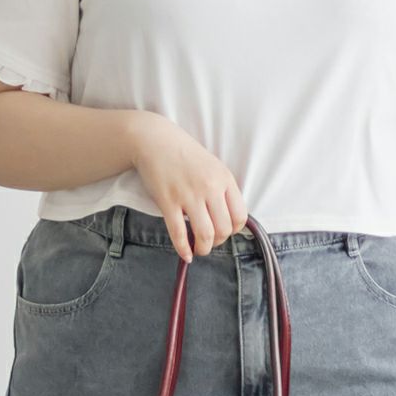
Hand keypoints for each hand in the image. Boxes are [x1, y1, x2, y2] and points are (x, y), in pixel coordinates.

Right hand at [131, 114, 248, 262]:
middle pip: (224, 229)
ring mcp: (189, 195)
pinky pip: (179, 233)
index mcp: (225, 179)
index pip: (240, 216)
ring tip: (199, 249)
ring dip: (203, 249)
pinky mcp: (168, 201)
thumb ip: (222, 189)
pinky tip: (185, 255)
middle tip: (209, 242)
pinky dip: (183, 249)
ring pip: (205, 234)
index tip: (224, 232)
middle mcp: (210, 187)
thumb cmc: (184, 154)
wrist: (154, 140)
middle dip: (218, 242)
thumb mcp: (213, 167)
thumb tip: (228, 219)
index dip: (234, 230)